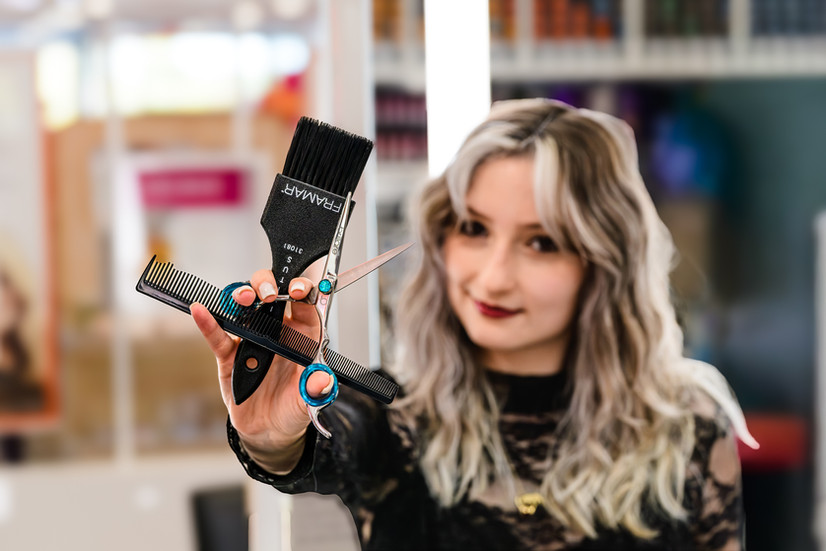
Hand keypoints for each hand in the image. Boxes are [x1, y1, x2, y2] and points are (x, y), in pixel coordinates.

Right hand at [190, 269, 332, 472]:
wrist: (269, 431)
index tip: (297, 291)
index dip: (301, 292)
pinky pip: (218, 336)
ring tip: (243, 298)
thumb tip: (322, 379)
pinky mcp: (230, 356)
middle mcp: (277, 333)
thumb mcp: (308, 401)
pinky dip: (209, 323)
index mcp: (301, 338)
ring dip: (242, 296)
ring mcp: (252, 342)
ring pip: (245, 309)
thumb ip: (316, 389)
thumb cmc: (292, 408)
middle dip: (268, 286)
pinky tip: (201, 310)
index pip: (304, 306)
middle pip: (272, 297)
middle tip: (267, 294)